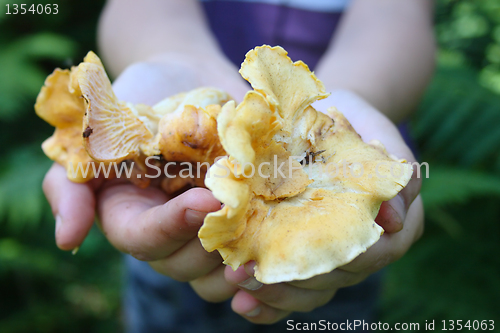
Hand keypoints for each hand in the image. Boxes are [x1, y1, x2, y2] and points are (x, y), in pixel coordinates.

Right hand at [42, 56, 247, 293]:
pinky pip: (252, 257)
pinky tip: (283, 246)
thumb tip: (68, 241)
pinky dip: (267, 261)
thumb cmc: (136, 104)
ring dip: (244, 256)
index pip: (146, 241)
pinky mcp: (242, 221)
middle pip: (186, 266)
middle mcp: (170, 236)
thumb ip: (70, 186)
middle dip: (213, 244)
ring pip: (221, 272)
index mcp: (132, 220)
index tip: (206, 200)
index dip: (174, 227)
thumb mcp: (93, 139)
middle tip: (244, 213)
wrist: (184, 78)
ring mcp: (207, 232)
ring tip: (268, 230)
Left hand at [204, 90, 423, 323]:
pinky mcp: (309, 260)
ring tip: (236, 279)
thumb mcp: (378, 131)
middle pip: (336, 278)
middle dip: (293, 279)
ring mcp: (336, 259)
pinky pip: (295, 294)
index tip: (305, 253)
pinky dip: (269, 305)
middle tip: (246, 270)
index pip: (375, 253)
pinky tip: (242, 302)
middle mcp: (367, 249)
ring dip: (274, 293)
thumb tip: (393, 219)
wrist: (329, 121)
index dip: (340, 259)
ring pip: (313, 292)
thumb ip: (395, 167)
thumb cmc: (354, 123)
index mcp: (395, 224)